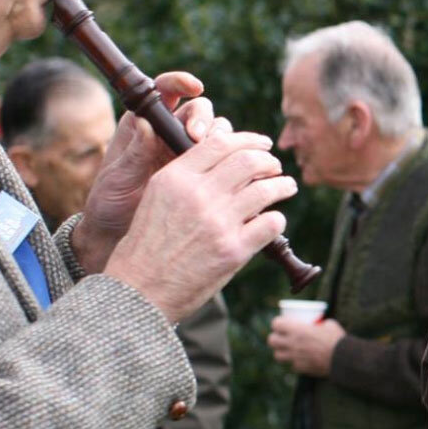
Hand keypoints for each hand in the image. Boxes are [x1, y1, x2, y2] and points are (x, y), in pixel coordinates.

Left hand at [70, 71, 218, 273]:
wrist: (119, 233)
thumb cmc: (109, 202)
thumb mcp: (117, 178)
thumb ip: (134, 153)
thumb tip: (145, 124)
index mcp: (144, 124)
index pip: (165, 90)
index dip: (181, 82)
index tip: (194, 86)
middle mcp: (169, 133)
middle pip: (199, 111)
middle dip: (204, 119)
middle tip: (197, 136)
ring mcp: (188, 153)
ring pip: (218, 134)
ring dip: (223, 141)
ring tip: (218, 158)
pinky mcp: (203, 174)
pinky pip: (225, 161)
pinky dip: (234, 162)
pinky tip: (235, 172)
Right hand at [100, 116, 296, 322]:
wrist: (140, 289)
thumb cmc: (147, 244)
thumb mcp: (156, 197)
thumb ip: (186, 176)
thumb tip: (224, 161)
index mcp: (176, 177)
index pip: (220, 142)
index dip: (247, 139)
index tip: (261, 144)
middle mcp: (198, 195)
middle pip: (248, 161)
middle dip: (268, 160)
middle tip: (275, 166)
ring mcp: (218, 222)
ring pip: (265, 190)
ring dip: (282, 185)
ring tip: (287, 186)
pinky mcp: (234, 250)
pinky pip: (271, 223)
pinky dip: (277, 219)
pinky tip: (274, 220)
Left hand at [268, 315, 345, 376]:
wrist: (342, 359)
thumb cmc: (337, 339)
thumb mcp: (329, 324)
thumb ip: (320, 323)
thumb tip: (320, 323)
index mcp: (297, 330)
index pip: (276, 324)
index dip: (277, 323)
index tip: (281, 323)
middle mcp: (292, 343)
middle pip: (272, 340)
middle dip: (274, 338)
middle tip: (281, 337)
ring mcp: (295, 357)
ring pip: (277, 355)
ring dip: (281, 351)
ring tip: (287, 350)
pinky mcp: (300, 368)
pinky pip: (292, 365)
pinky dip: (295, 362)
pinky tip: (301, 360)